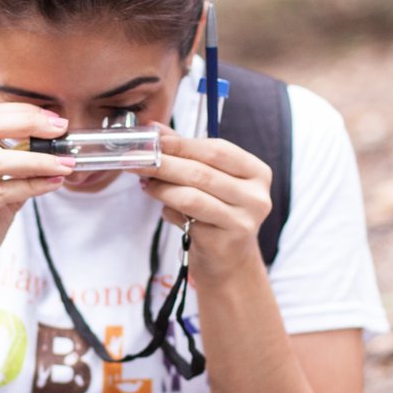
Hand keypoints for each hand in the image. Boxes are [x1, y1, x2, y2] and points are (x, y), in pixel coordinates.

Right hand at [0, 104, 72, 299]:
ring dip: (38, 159)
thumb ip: (11, 177)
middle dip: (28, 123)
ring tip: (65, 163)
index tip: (51, 117)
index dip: (20, 112)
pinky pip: (1, 192)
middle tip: (60, 128)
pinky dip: (32, 186)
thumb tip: (48, 158)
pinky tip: (51, 185)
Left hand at [132, 123, 271, 283]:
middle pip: (202, 172)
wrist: (229, 262)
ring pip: (192, 196)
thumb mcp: (210, 181)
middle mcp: (256, 196)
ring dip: (162, 187)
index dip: (181, 143)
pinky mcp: (225, 240)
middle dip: (164, 163)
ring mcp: (243, 220)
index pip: (216, 150)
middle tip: (136, 158)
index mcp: (257, 172)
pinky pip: (188, 218)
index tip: (152, 139)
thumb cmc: (218, 215)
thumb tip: (155, 129)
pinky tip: (163, 207)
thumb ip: (187, 154)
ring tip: (144, 182)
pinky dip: (169, 209)